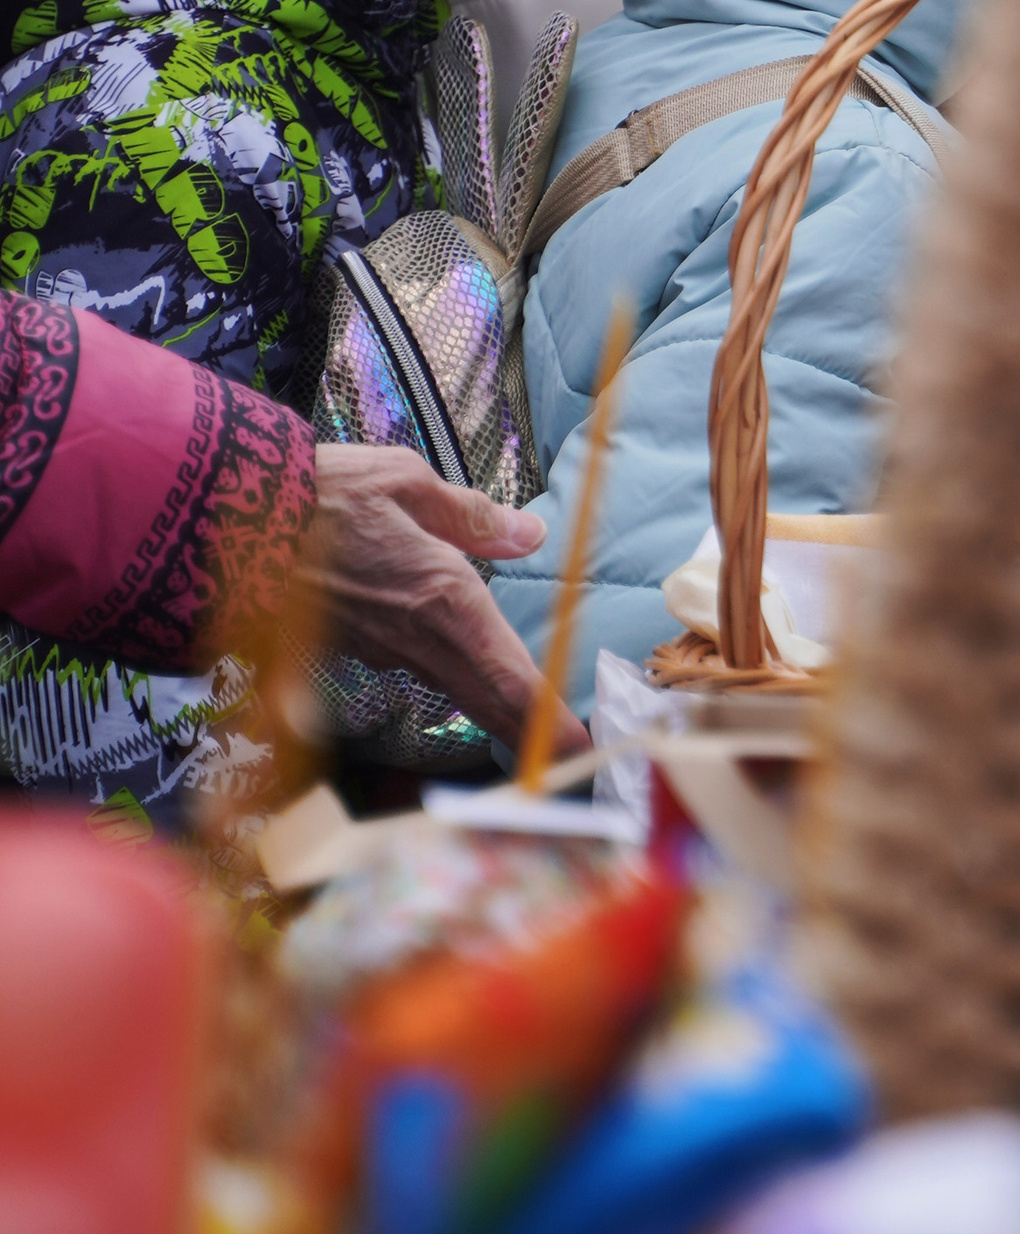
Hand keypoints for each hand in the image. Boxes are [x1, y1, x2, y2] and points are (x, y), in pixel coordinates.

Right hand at [308, 445, 565, 752]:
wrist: (219, 521)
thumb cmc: (319, 492)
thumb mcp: (407, 482)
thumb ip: (472, 517)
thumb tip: (530, 536)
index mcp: (447, 601)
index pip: (512, 682)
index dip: (550, 725)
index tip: (586, 752)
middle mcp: (416, 640)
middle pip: (487, 702)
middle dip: (531, 731)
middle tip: (573, 751)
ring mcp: (377, 650)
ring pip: (449, 684)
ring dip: (490, 700)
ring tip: (527, 710)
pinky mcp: (345, 647)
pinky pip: (404, 663)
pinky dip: (437, 667)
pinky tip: (451, 656)